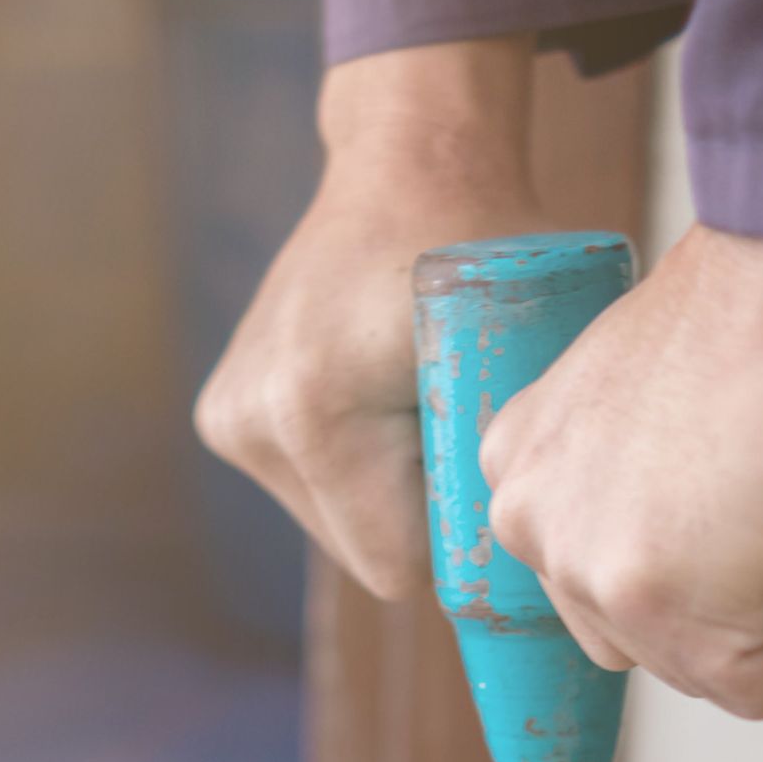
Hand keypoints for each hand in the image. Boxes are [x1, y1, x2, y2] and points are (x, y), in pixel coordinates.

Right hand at [195, 40, 543, 599]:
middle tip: (449, 413)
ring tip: (410, 392)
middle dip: (418, 508)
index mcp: (311, 415)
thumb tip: (538, 599)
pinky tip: (373, 389)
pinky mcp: (224, 415)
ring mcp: (228, 419)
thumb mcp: (526, 360)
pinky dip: (357, 461)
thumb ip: (513, 475)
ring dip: (389, 485)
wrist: (407, 162)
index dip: (454, 529)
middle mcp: (248, 423)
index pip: (397, 566)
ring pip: (340, 525)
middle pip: (364, 552)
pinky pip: (315, 490)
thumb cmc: (485, 250)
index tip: (480, 456)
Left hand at [480, 223, 762, 718]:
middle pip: (644, 632)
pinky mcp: (661, 610)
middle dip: (726, 579)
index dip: (707, 527)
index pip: (611, 572)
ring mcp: (586, 569)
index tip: (737, 444)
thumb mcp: (659, 400)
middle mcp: (531, 520)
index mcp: (523, 464)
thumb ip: (644, 478)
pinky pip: (758, 683)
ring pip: (701, 663)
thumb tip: (704, 521)